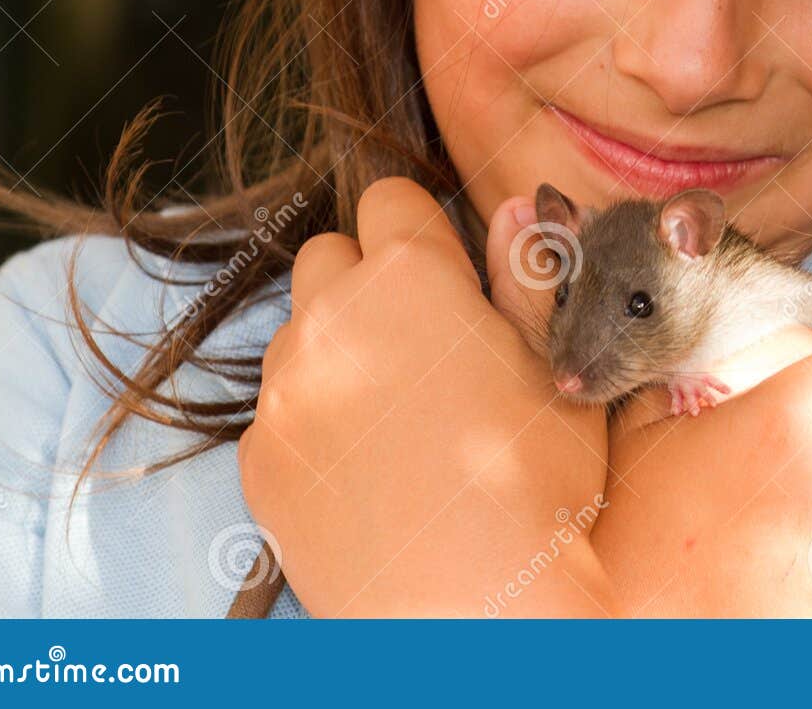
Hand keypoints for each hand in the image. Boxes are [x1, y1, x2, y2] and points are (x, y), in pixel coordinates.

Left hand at [237, 178, 617, 616]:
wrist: (471, 611)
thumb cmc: (536, 485)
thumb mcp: (553, 368)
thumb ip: (526, 275)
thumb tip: (517, 207)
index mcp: (411, 279)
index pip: (391, 200)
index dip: (424, 230)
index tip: (452, 274)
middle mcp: (331, 320)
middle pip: (330, 257)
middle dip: (371, 282)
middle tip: (428, 343)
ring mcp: (284, 392)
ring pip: (300, 334)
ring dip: (341, 350)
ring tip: (402, 416)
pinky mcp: (258, 458)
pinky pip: (280, 411)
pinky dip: (316, 422)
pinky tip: (370, 469)